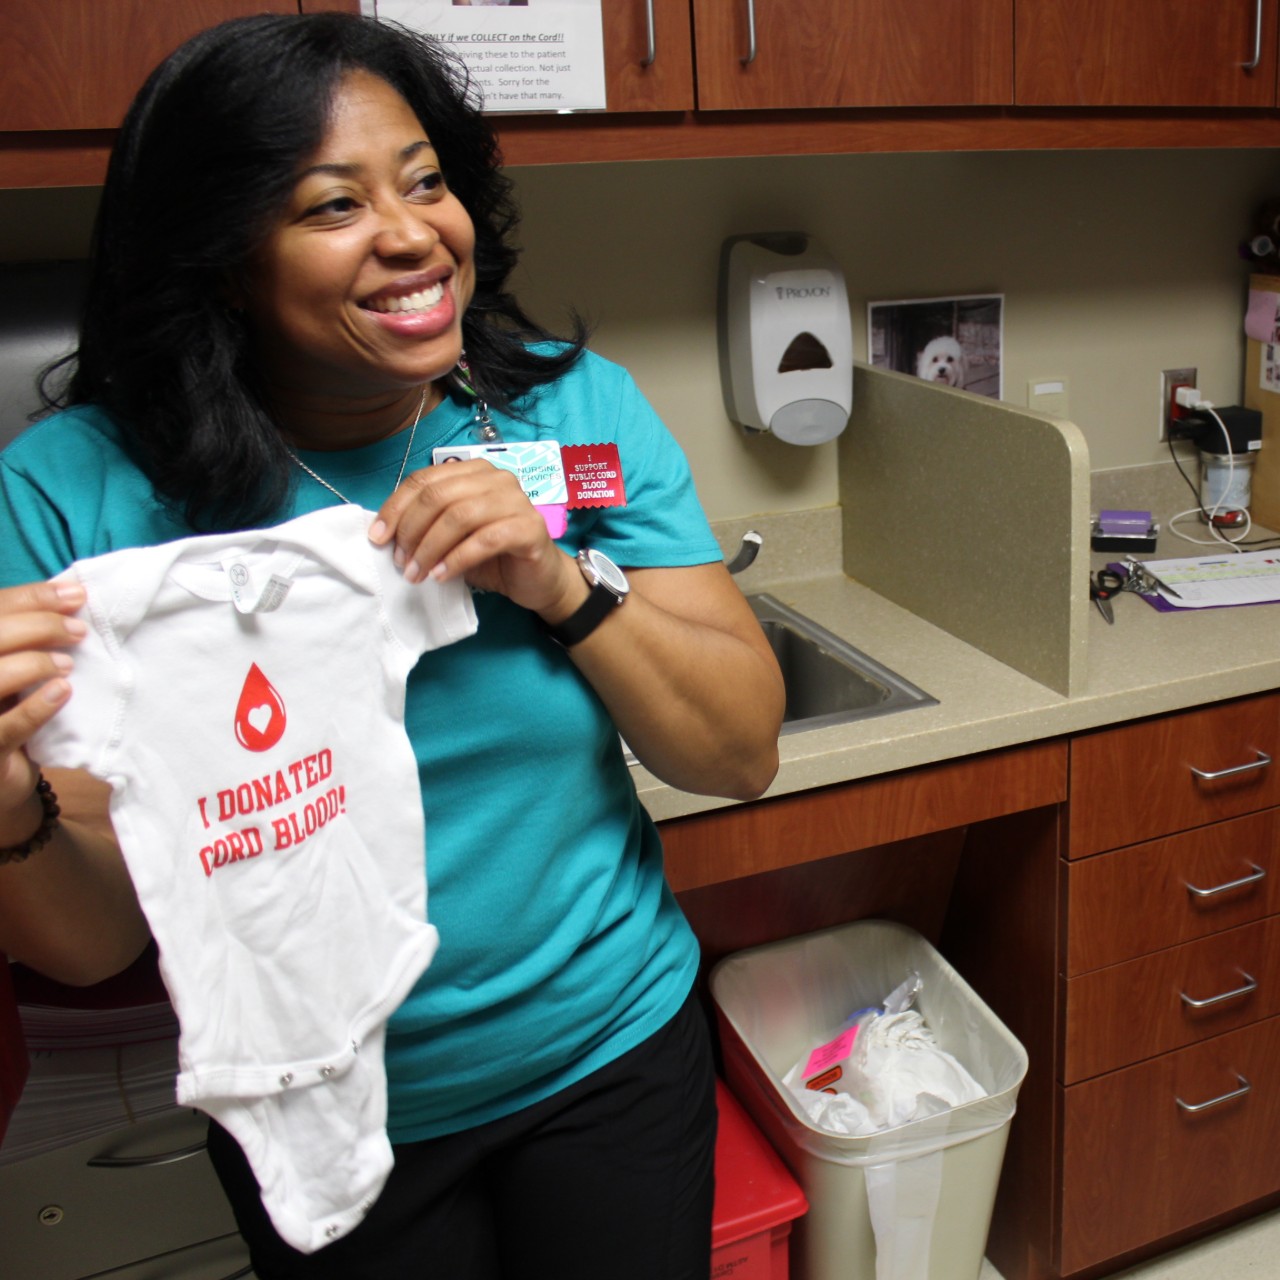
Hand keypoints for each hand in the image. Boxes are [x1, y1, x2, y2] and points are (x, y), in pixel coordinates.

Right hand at [0, 580, 84, 835]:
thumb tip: (69, 595)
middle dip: (38, 626)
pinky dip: (36, 707)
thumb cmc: (7, 711)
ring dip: (35, 663)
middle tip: (79, 631)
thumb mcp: (11, 667)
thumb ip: (26, 635)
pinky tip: (62, 692)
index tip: (75, 595)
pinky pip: (6, 727)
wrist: (0, 777)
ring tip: (68, 665)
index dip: (30, 598)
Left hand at [369, 460, 583, 618]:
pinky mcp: (530, 528)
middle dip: (411, 531)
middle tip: (401, 562)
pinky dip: (457, 559)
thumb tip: (382, 533)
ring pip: (460, 516)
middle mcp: (496, 478)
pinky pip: (485, 540)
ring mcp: (516, 500)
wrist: (537, 581)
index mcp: (473, 471)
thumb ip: (426, 524)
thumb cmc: (491, 557)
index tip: (376, 538)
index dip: (395, 508)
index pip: (424, 480)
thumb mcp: (451, 536)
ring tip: (417, 573)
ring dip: (430, 548)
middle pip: (439, 496)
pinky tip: (442, 576)